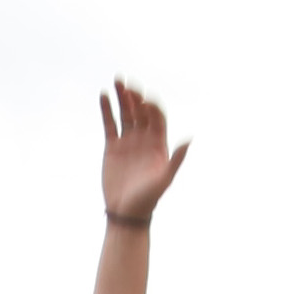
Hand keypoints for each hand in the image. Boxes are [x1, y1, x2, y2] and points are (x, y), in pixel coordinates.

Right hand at [98, 81, 186, 224]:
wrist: (126, 212)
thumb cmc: (148, 199)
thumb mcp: (164, 180)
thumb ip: (176, 160)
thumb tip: (189, 140)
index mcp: (159, 144)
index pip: (156, 117)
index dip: (151, 106)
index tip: (144, 100)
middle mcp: (144, 139)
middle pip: (140, 111)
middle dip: (135, 96)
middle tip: (127, 83)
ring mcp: (128, 141)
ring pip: (125, 113)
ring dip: (121, 97)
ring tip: (116, 81)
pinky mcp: (112, 146)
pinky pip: (110, 123)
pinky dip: (107, 110)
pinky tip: (104, 96)